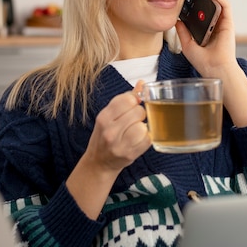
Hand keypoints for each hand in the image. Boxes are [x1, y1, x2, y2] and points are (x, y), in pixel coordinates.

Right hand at [67, 81, 150, 218]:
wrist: (99, 162)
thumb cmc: (105, 135)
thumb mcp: (109, 115)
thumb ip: (125, 99)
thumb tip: (142, 83)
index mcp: (104, 117)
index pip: (128, 99)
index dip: (134, 101)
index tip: (132, 106)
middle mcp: (109, 130)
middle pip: (138, 112)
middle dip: (140, 115)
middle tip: (133, 121)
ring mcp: (119, 144)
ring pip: (143, 126)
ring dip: (142, 128)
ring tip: (135, 131)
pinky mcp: (129, 155)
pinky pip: (147, 140)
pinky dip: (146, 138)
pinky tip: (138, 140)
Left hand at [175, 0, 236, 76]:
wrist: (214, 69)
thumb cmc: (204, 61)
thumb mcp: (187, 43)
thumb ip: (183, 30)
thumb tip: (176, 19)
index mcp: (207, 24)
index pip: (202, 3)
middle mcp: (216, 20)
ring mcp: (223, 20)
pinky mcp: (229, 22)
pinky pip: (224, 4)